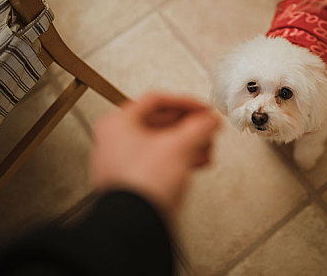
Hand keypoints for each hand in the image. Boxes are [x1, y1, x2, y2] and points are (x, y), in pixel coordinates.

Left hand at [89, 93, 220, 214]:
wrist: (134, 225)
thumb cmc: (143, 184)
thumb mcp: (179, 146)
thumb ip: (199, 127)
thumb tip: (211, 119)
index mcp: (118, 123)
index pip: (157, 100)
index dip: (185, 102)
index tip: (203, 109)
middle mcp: (115, 140)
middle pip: (160, 123)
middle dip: (190, 127)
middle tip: (208, 128)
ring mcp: (122, 162)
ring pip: (162, 143)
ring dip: (188, 143)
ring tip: (207, 148)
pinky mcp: (132, 181)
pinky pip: (159, 161)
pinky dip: (180, 159)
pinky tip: (198, 163)